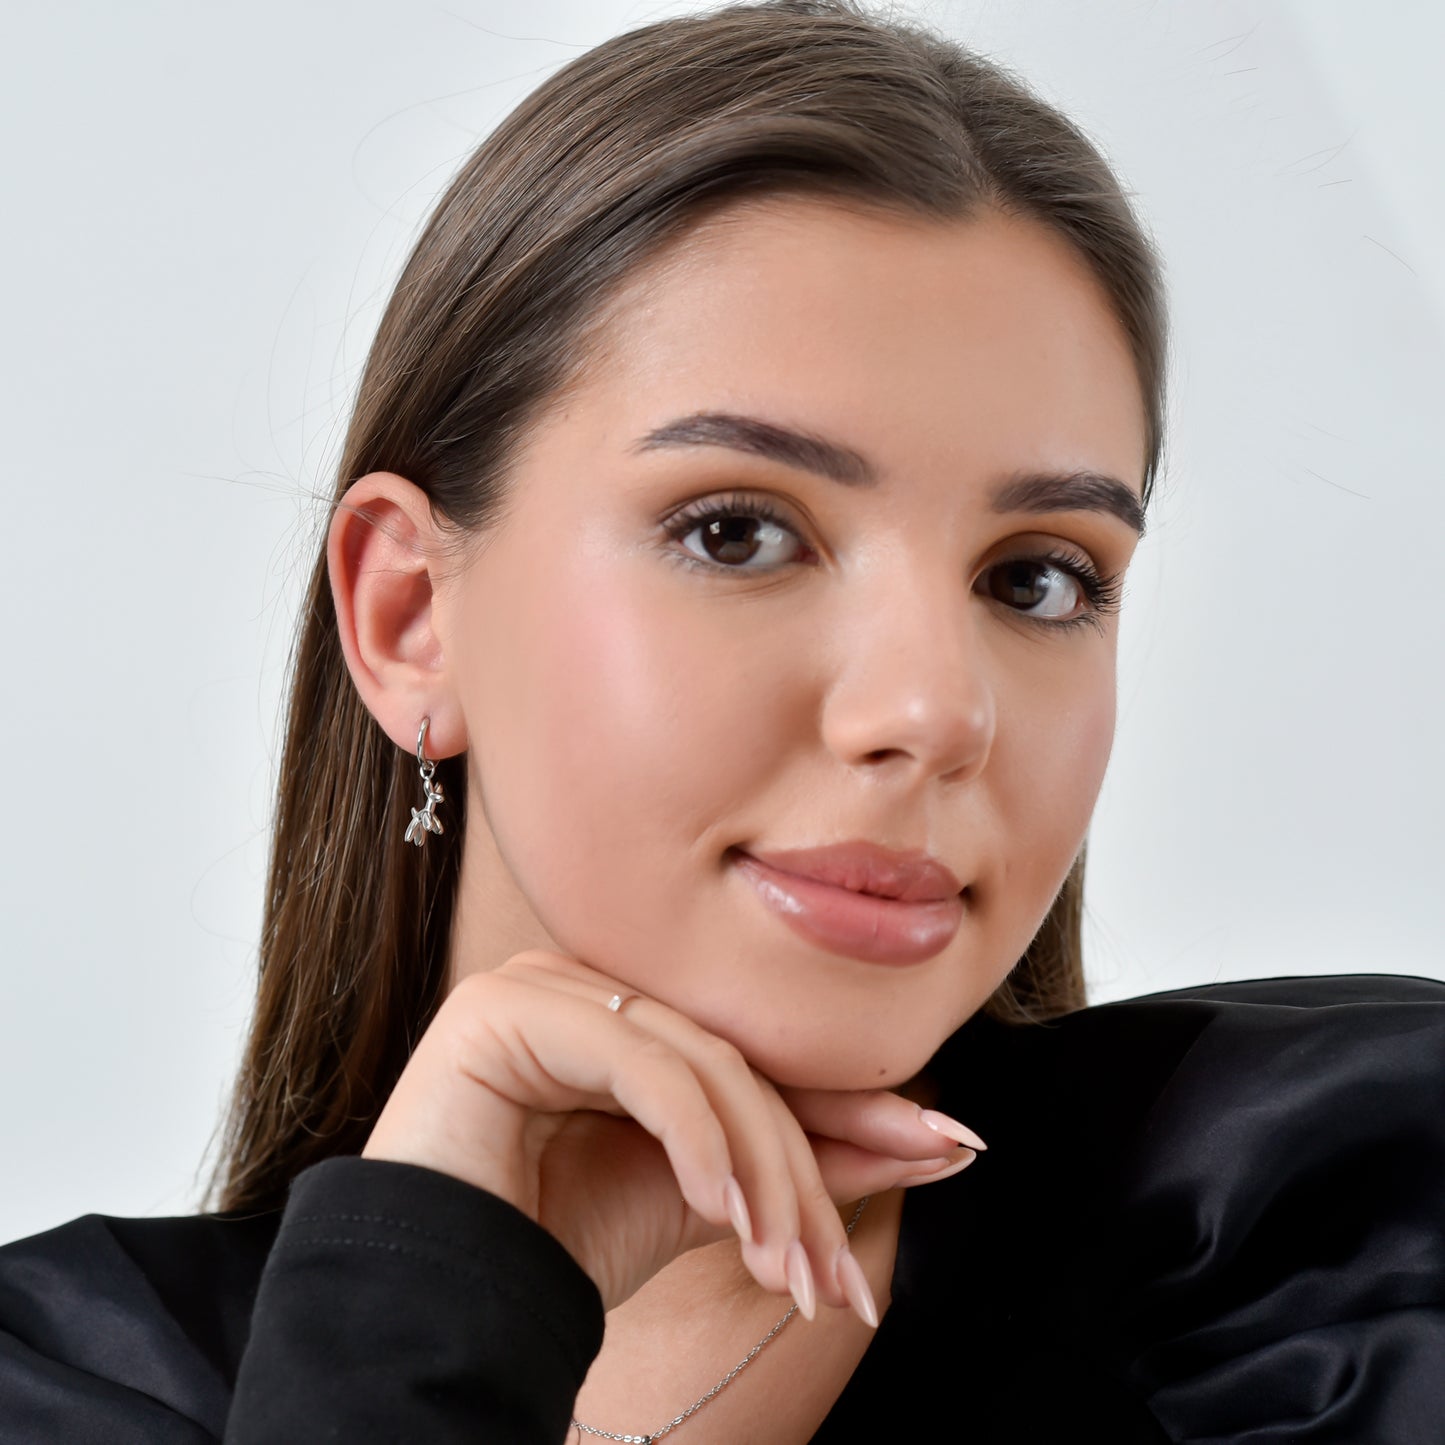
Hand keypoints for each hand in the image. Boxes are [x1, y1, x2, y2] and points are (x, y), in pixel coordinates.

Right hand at [361, 949, 984, 1321]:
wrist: (444, 1302)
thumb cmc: (563, 1241)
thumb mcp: (711, 1203)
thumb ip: (808, 1163)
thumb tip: (945, 1142)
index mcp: (627, 1014)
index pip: (751, 1058)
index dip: (846, 1113)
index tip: (947, 1151)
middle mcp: (584, 983)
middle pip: (731, 1060)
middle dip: (803, 1168)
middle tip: (836, 1274)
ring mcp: (540, 984)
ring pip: (694, 1060)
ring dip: (758, 1170)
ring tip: (784, 1267)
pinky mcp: (502, 1007)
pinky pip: (635, 1060)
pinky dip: (692, 1138)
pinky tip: (721, 1213)